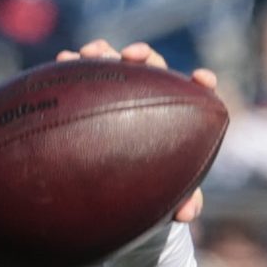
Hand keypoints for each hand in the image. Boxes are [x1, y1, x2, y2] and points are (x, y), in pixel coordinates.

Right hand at [66, 40, 226, 224]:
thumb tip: (186, 214)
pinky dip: (75, 63)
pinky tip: (63, 60)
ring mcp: (119, 90)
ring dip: (103, 52)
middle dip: (142, 56)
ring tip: (88, 53)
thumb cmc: (152, 185)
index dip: (202, 84)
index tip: (202, 80)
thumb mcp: (168, 195)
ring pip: (115, 62)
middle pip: (151, 66)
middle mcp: (150, 95)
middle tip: (129, 57)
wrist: (118, 186)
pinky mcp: (92, 92)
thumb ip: (184, 200)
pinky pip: (84, 73)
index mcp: (177, 114)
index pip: (195, 93)